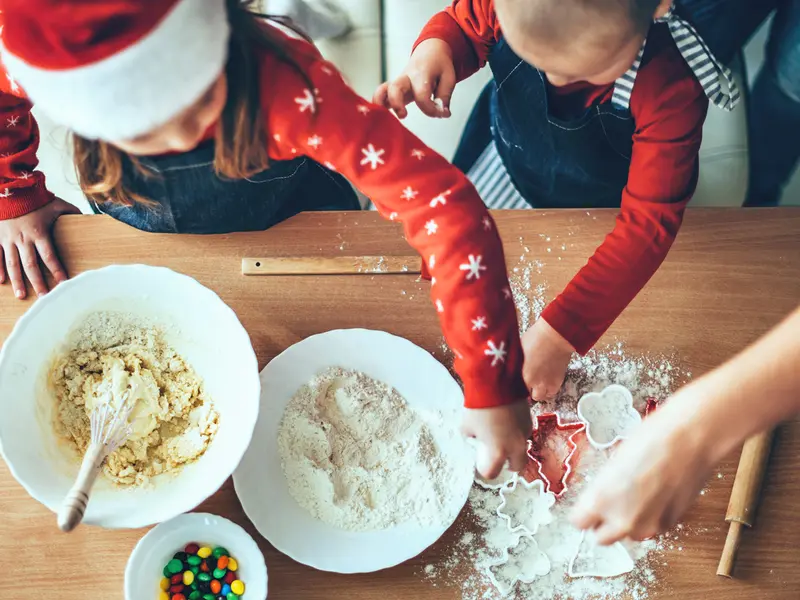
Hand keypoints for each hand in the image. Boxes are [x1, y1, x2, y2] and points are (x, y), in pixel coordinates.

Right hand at [0, 197, 79, 298]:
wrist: (8, 188)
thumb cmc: (34, 197)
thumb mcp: (56, 203)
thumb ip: (72, 211)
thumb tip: (89, 217)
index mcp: (39, 233)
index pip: (50, 257)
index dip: (57, 271)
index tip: (64, 284)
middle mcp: (23, 239)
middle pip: (31, 265)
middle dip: (38, 282)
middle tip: (44, 297)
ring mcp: (8, 239)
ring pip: (13, 264)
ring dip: (18, 281)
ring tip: (22, 295)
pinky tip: (1, 281)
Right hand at [373, 38, 455, 118]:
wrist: (429, 52)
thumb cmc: (439, 64)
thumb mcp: (449, 77)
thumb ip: (445, 96)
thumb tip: (442, 113)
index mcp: (421, 73)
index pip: (421, 96)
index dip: (431, 109)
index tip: (441, 112)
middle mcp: (406, 77)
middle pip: (395, 88)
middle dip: (396, 103)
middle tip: (403, 116)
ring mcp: (398, 83)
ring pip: (383, 90)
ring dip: (381, 103)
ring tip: (384, 118)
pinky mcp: (394, 89)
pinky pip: (381, 95)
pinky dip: (379, 104)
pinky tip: (382, 117)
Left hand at [462, 401, 531, 479]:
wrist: (496, 382)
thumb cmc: (478, 406)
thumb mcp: (467, 425)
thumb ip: (471, 437)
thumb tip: (474, 438)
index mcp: (498, 451)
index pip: (491, 472)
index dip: (484, 469)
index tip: (480, 464)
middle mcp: (515, 445)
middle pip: (517, 466)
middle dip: (507, 464)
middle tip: (497, 456)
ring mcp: (524, 432)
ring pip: (521, 447)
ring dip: (513, 445)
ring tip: (500, 432)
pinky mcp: (529, 419)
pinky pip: (523, 431)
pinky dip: (516, 430)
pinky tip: (506, 420)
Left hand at [522, 318, 574, 399]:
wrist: (557, 335)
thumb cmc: (537, 338)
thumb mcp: (520, 348)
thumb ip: (519, 360)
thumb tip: (516, 362)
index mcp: (527, 376)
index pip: (522, 391)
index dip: (522, 386)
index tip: (522, 382)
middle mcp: (539, 383)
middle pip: (536, 396)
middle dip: (533, 392)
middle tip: (531, 384)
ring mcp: (552, 382)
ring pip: (547, 395)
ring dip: (544, 391)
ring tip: (541, 384)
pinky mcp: (561, 377)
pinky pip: (556, 389)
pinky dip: (552, 387)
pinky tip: (549, 379)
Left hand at [570, 390, 717, 544]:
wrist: (690, 439)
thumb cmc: (651, 440)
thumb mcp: (613, 462)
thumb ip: (603, 488)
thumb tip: (602, 497)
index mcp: (600, 500)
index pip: (580, 522)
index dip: (586, 513)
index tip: (589, 508)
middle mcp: (622, 520)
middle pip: (602, 537)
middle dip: (605, 523)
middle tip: (613, 503)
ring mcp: (648, 525)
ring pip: (630, 534)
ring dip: (631, 520)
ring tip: (640, 493)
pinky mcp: (669, 525)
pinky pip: (653, 527)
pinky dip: (654, 516)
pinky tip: (659, 493)